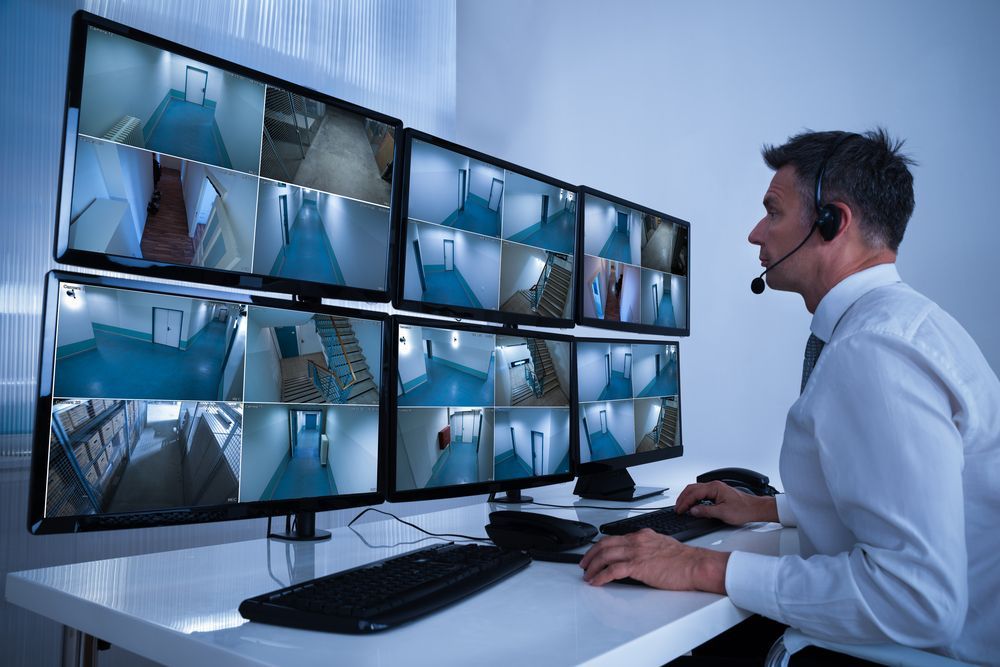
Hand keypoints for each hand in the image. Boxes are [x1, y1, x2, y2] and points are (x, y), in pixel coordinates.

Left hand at [579, 528, 728, 592]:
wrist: (695, 565)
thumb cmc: (684, 560)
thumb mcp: (662, 545)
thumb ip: (648, 547)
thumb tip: (639, 556)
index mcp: (642, 535)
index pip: (615, 538)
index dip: (601, 546)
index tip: (595, 553)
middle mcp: (636, 541)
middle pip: (605, 544)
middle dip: (591, 555)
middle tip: (584, 564)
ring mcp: (636, 552)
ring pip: (605, 555)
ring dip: (592, 566)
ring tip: (587, 575)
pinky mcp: (638, 566)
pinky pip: (612, 570)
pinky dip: (601, 576)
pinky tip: (596, 581)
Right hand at [674, 481, 777, 524]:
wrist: (755, 508)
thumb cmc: (743, 509)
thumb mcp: (723, 513)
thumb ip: (705, 511)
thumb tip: (692, 510)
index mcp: (714, 488)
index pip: (694, 493)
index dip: (685, 502)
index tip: (680, 510)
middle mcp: (714, 486)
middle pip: (692, 489)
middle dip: (683, 498)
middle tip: (677, 508)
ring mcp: (716, 488)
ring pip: (696, 490)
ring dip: (687, 497)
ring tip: (682, 506)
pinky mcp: (717, 493)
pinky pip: (701, 493)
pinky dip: (694, 498)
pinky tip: (692, 504)